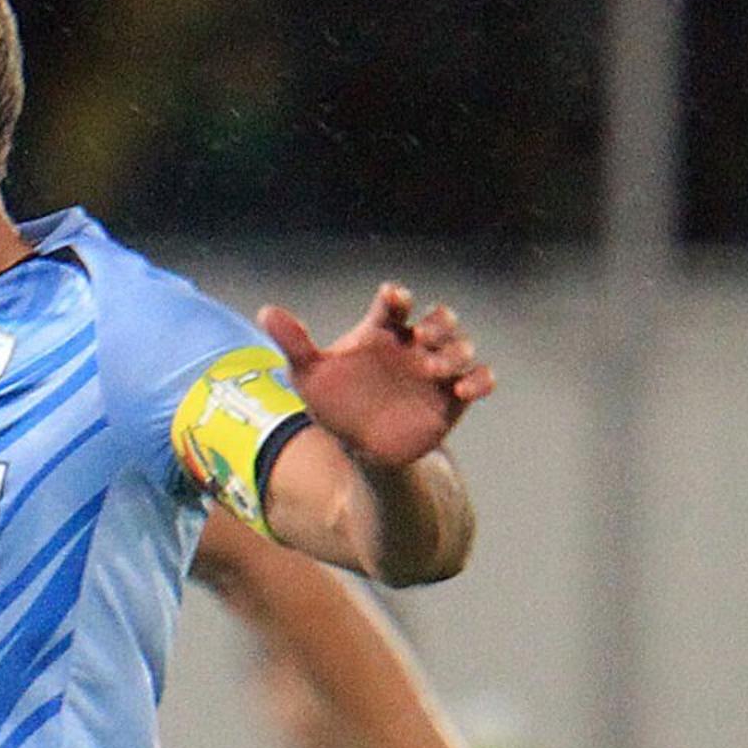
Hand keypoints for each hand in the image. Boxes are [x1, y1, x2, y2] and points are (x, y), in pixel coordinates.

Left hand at [259, 285, 494, 469]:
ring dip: (456, 351)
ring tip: (434, 370)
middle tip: (421, 338)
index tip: (392, 300)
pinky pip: (482, 378)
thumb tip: (265, 310)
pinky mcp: (455, 396)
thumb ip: (294, 343)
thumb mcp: (309, 376)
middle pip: (440, 318)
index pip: (396, 304)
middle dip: (438, 322)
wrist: (359, 450)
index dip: (397, 297)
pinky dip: (480, 379)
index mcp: (381, 332)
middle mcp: (413, 346)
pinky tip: (463, 390)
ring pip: (462, 345)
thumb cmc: (334, 404)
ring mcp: (437, 370)